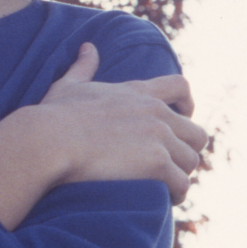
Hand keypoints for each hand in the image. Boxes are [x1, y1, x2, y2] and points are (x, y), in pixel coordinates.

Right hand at [39, 42, 207, 202]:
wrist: (49, 140)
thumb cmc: (53, 117)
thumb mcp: (69, 86)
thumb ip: (83, 67)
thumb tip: (88, 47)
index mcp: (138, 92)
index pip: (180, 87)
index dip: (187, 106)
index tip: (181, 121)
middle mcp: (155, 112)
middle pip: (197, 133)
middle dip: (186, 151)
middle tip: (167, 167)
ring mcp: (159, 136)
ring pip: (191, 161)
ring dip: (179, 176)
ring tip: (162, 189)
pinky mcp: (157, 162)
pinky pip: (182, 183)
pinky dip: (175, 194)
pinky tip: (161, 199)